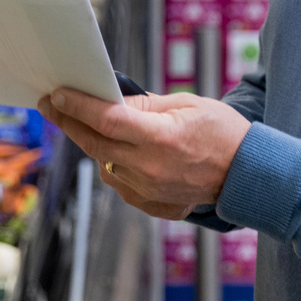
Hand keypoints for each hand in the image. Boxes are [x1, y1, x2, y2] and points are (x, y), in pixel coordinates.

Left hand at [38, 87, 250, 221]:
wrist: (249, 174)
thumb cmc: (222, 133)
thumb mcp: (187, 104)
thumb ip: (145, 105)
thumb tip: (111, 101)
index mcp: (160, 138)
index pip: (105, 119)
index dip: (76, 105)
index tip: (56, 94)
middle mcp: (150, 168)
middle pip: (94, 144)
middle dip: (68, 122)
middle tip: (51, 106)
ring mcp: (150, 191)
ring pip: (104, 166)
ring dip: (93, 145)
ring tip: (89, 126)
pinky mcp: (153, 206)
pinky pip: (120, 185)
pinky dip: (114, 167)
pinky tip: (119, 154)